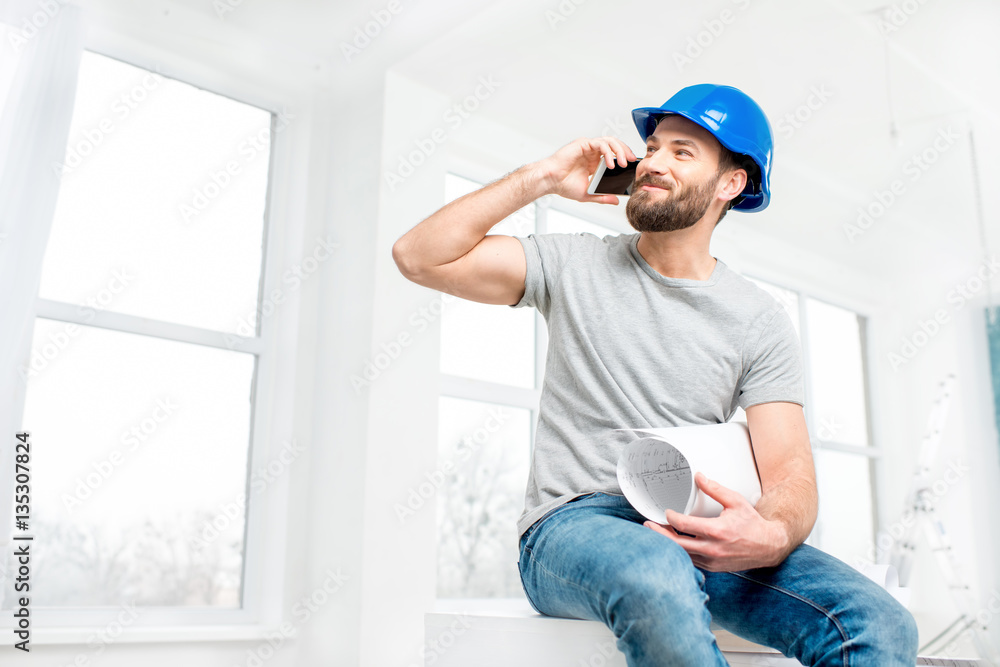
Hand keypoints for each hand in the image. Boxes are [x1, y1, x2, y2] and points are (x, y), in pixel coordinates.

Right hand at [534, 136, 636, 204]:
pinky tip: (610, 163)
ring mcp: (588, 147)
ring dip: (619, 150)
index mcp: (594, 162)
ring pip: (609, 141)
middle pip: (614, 145)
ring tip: (623, 163)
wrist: (550, 181)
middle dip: (625, 151)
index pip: (614, 154)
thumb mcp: (588, 194)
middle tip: (632, 161)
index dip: (624, 157)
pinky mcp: (582, 144)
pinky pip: (599, 143)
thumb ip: (602, 196)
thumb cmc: (564, 185)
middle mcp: (592, 153)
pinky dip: (608, 152)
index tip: (632, 166)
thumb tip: (615, 200)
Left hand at [643, 472, 791, 571]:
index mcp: (717, 531)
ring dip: (668, 544)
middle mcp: (712, 548)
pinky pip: (690, 561)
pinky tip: (673, 544)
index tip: (666, 512)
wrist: (769, 547)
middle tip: (648, 525)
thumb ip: (715, 489)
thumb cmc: (752, 523)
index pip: (684, 525)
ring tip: (657, 532)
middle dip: (659, 534)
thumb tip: (699, 476)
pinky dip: (680, 553)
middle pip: (676, 543)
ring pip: (682, 554)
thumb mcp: (735, 501)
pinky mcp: (713, 567)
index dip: (670, 518)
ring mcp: (712, 560)